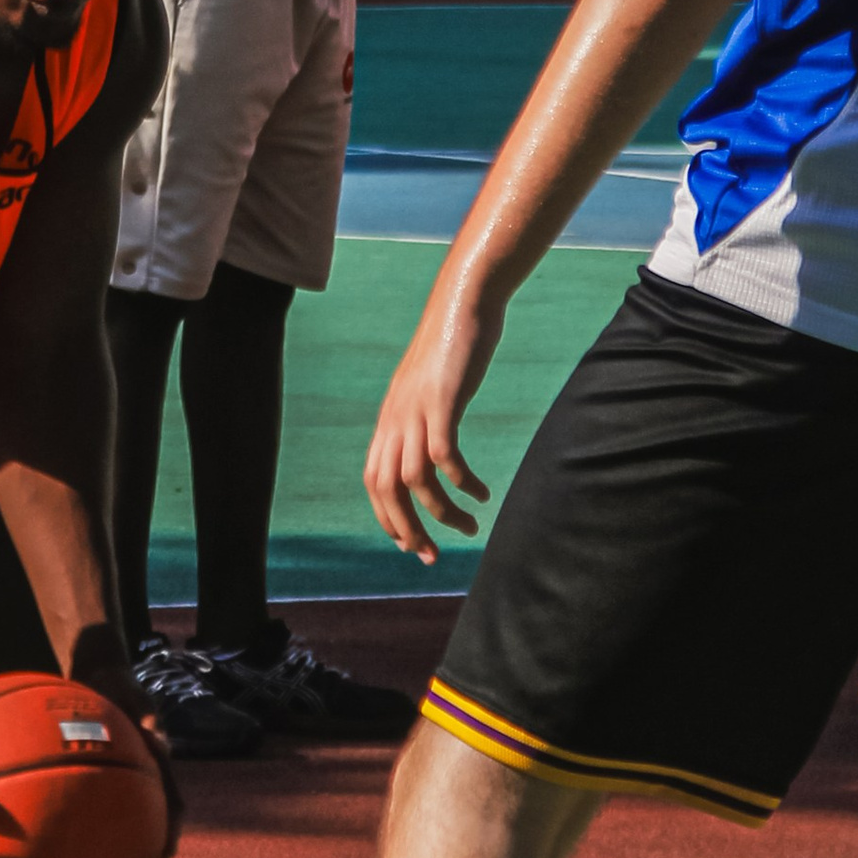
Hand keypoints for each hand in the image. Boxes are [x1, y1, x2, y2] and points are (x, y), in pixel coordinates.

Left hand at [103, 672, 186, 857]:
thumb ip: (149, 720)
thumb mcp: (137, 697)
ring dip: (135, 857)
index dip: (171, 831)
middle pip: (157, 826)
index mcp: (159, 763)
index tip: (167, 857)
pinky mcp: (110, 779)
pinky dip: (106, 836)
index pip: (172, 803)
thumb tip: (161, 747)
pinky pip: (108, 813)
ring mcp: (132, 781)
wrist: (103, 673)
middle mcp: (149, 778)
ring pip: (136, 826)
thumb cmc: (121, 684)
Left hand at [364, 278, 502, 564]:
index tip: (410, 544)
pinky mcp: (442, 402)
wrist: (463, 301)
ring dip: (443, 513)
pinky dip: (462, 482)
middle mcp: (395, 418)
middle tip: (433, 556)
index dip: (387, 517)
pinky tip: (483, 493)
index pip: (374, 480)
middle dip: (408, 529)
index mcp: (390, 418)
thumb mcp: (431, 386)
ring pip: (416, 481)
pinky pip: (445, 457)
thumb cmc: (452, 342)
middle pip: (387, 489)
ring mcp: (416, 410)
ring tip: (471, 527)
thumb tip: (433, 444)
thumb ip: (425, 413)